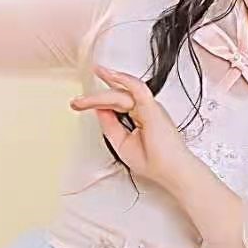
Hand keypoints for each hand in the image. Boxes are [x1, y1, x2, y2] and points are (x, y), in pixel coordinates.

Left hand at [70, 66, 199, 190]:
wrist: (171, 171)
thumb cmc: (154, 161)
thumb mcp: (122, 143)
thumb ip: (110, 125)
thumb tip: (98, 109)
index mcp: (139, 116)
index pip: (114, 103)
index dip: (96, 102)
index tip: (78, 104)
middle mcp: (144, 109)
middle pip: (115, 97)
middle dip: (94, 99)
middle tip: (76, 103)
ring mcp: (148, 107)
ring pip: (120, 94)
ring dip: (101, 94)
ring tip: (84, 97)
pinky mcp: (152, 108)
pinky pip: (137, 88)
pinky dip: (123, 80)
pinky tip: (111, 75)